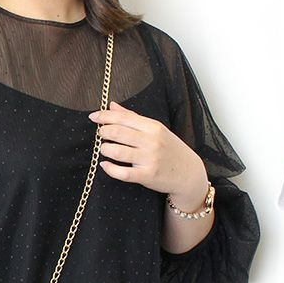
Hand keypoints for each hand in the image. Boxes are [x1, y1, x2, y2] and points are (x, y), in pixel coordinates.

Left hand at [89, 102, 209, 210]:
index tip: (93, 117)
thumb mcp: (157, 130)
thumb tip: (112, 106)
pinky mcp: (147, 176)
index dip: (105, 116)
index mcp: (153, 127)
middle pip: (117, 133)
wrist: (189, 173)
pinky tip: (105, 165)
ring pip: (117, 152)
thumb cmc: (171, 150)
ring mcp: (149, 159)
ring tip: (105, 149)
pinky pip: (122, 173)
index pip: (124, 118)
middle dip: (104, 132)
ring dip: (105, 149)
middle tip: (101, 135)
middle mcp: (151, 142)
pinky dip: (110, 169)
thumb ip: (133, 118)